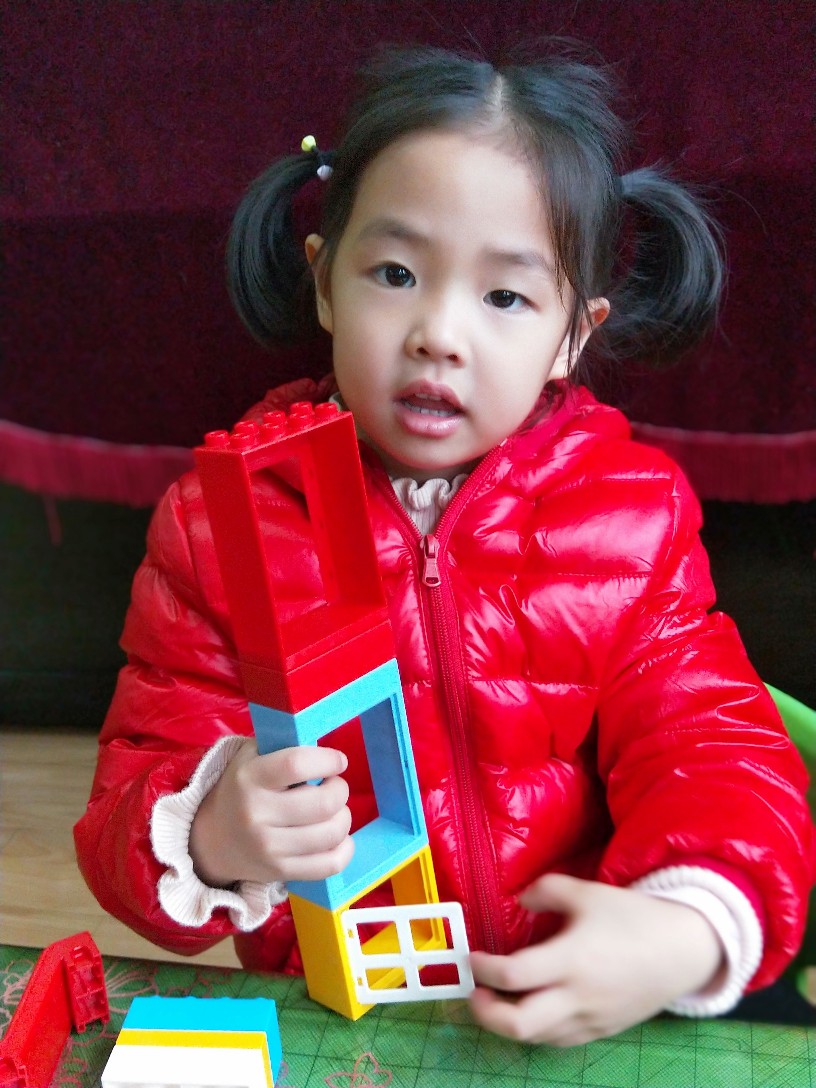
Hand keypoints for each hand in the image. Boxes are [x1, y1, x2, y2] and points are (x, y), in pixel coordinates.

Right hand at [188, 739, 352, 886]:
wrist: (213, 840)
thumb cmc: (243, 789)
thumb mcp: (250, 758)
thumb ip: (282, 747)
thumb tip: (323, 747)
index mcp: (250, 779)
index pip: (297, 764)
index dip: (327, 760)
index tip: (338, 761)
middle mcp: (257, 816)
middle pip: (324, 803)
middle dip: (339, 789)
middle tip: (334, 785)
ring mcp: (269, 849)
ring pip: (332, 833)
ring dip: (344, 817)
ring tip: (334, 810)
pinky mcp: (280, 872)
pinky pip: (330, 864)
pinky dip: (344, 849)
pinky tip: (337, 837)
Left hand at [469, 874, 723, 1046]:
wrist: (682, 951)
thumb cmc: (633, 917)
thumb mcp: (588, 892)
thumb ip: (546, 890)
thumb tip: (519, 900)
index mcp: (571, 959)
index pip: (512, 975)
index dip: (483, 968)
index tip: (472, 956)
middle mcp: (577, 996)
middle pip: (518, 1024)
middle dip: (486, 1013)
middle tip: (474, 992)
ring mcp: (590, 1019)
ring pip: (537, 1037)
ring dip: (509, 1023)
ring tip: (497, 999)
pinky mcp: (601, 1031)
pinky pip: (559, 1040)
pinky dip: (537, 1029)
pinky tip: (531, 1008)